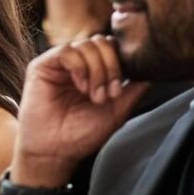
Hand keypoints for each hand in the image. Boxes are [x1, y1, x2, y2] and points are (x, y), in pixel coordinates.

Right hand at [12, 35, 148, 184]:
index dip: (120, 63)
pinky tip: (80, 86)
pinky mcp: (42, 65)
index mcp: (93, 71)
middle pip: (102, 41)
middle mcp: (77, 64)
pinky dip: (79, 67)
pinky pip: (66, 50)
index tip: (118, 90)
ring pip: (87, 44)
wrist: (55, 152)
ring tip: (93, 95)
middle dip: (110, 66)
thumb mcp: (116, 111)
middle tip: (107, 94)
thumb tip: (151, 71)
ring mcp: (60, 64)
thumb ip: (133, 89)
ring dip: (96, 71)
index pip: (112, 48)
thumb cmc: (80, 135)